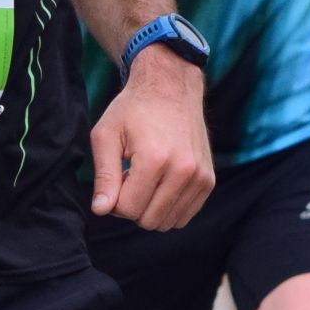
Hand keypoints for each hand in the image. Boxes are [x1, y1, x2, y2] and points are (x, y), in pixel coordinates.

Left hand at [89, 48, 214, 228]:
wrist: (171, 87)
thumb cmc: (133, 109)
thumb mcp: (106, 135)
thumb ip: (103, 176)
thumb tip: (101, 210)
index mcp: (154, 160)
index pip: (128, 209)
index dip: (114, 200)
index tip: (117, 176)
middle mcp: (183, 170)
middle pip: (149, 220)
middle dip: (133, 206)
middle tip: (130, 177)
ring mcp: (200, 177)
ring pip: (168, 222)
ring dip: (151, 207)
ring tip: (146, 178)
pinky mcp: (209, 180)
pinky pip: (185, 215)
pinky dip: (169, 206)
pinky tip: (161, 181)